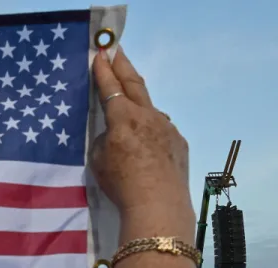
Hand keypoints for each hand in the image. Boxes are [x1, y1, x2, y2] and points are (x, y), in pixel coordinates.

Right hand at [90, 47, 191, 219]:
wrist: (159, 205)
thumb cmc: (121, 183)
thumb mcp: (98, 160)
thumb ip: (105, 139)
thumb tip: (114, 134)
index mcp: (123, 118)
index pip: (110, 87)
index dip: (103, 71)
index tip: (99, 54)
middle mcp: (147, 116)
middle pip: (134, 84)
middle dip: (123, 66)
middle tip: (116, 52)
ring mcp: (167, 128)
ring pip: (149, 108)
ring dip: (138, 99)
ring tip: (130, 99)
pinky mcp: (179, 142)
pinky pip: (161, 129)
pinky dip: (150, 127)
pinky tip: (146, 140)